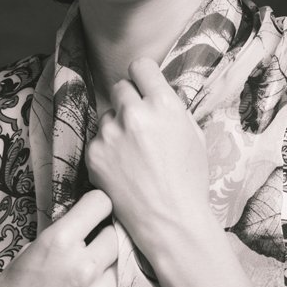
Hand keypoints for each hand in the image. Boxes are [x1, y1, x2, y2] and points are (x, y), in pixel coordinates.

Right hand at [0, 189, 117, 286]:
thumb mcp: (25, 257)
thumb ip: (57, 239)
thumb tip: (79, 226)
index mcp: (59, 243)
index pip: (100, 203)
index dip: (95, 207)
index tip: (92, 214)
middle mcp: (84, 266)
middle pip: (113, 235)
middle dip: (100, 240)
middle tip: (85, 252)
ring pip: (118, 266)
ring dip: (105, 269)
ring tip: (81, 283)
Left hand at [84, 58, 210, 263]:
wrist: (170, 220)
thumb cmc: (188, 180)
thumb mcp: (193, 134)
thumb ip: (171, 108)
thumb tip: (155, 91)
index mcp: (163, 104)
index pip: (140, 66)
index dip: (142, 76)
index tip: (143, 85)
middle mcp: (134, 113)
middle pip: (120, 87)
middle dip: (128, 101)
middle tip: (138, 124)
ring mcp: (110, 134)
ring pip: (106, 115)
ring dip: (116, 126)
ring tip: (132, 153)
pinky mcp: (93, 154)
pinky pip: (97, 139)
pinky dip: (106, 149)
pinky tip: (122, 168)